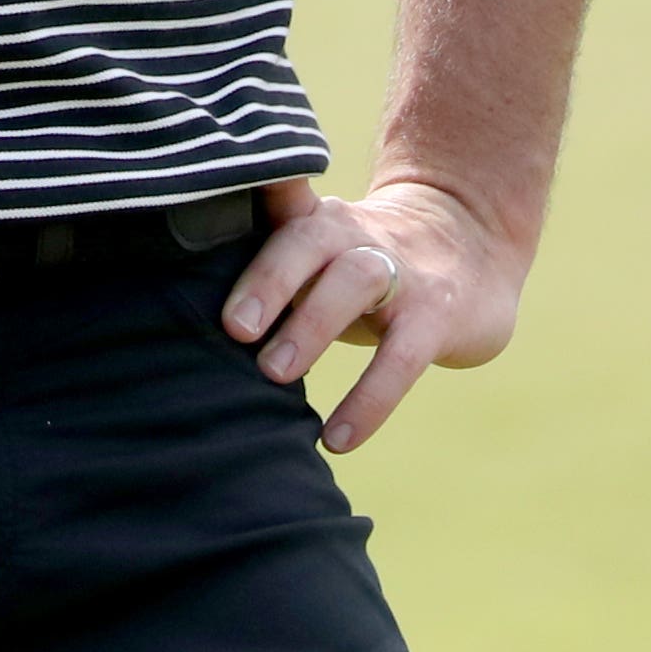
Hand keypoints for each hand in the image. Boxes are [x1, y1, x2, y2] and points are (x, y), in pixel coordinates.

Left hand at [219, 173, 527, 453]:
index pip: (274, 213)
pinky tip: (337, 438)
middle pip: (308, 242)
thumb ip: (265, 271)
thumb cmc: (365, 261)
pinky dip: (369, 398)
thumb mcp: (321, 254)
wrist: (472, 239)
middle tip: (234, 331)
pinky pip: (402, 356)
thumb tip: (179, 314)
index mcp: (317, 221)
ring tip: (274, 375)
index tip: (196, 254)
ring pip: (355, 281)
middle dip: (269, 281)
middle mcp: (355, 234)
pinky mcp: (438, 315)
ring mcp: (401, 271)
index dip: (242, 226)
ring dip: (312, 324)